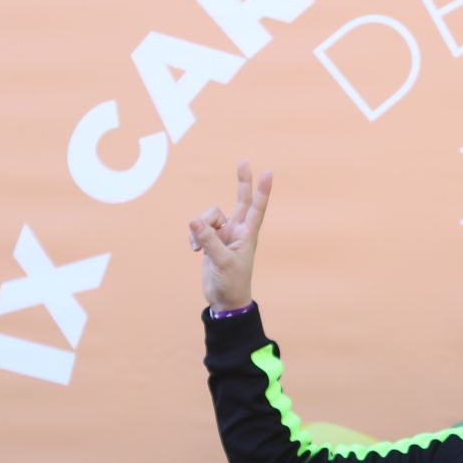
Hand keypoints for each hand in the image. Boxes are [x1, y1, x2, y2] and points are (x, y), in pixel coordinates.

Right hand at [189, 160, 272, 311]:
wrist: (225, 300)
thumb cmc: (232, 283)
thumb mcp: (222, 262)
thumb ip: (209, 241)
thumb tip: (194, 221)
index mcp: (247, 235)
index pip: (257, 208)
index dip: (262, 191)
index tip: (268, 173)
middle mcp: (237, 231)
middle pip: (240, 201)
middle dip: (242, 182)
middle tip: (244, 161)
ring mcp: (224, 235)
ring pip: (210, 216)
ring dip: (201, 227)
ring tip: (199, 246)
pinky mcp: (211, 241)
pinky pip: (199, 228)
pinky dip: (194, 236)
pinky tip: (195, 250)